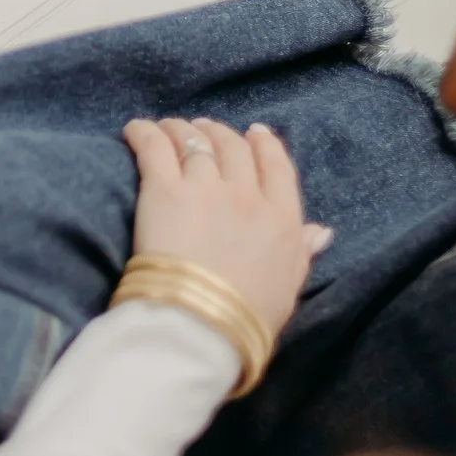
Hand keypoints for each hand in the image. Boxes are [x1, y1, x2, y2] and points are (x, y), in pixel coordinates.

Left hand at [122, 117, 330, 333]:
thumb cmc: (247, 318)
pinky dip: (144, 133)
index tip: (255, 133)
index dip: (264, 144)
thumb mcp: (288, 288)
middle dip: (219, 133)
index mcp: (282, 219)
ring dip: (182, 130)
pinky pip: (155, 147)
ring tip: (170, 128)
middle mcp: (246, 195)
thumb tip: (320, 231)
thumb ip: (302, 253)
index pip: (277, 166)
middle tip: (204, 130)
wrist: (200, 328)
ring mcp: (205, 188)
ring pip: (194, 141)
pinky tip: (135, 130)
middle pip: (234, 147)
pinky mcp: (164, 190)